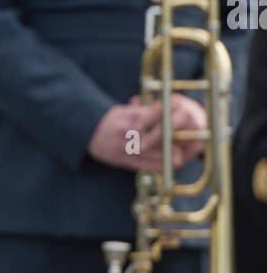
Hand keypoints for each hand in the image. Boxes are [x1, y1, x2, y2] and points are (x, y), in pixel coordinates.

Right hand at [88, 98, 206, 171]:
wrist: (88, 136)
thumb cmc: (110, 121)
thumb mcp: (124, 110)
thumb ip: (144, 111)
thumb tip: (165, 106)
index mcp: (128, 118)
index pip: (152, 115)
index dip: (167, 113)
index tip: (178, 109)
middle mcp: (128, 134)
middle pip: (156, 136)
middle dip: (171, 137)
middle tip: (184, 137)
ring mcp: (127, 149)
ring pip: (153, 154)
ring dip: (168, 154)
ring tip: (179, 154)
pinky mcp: (125, 161)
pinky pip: (145, 166)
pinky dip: (158, 166)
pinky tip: (167, 165)